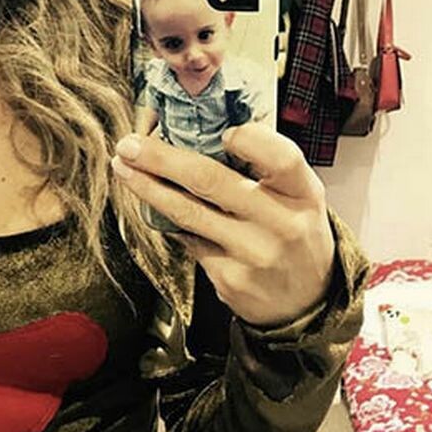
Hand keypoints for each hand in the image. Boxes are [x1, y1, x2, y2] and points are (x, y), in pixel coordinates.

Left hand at [110, 123, 335, 327]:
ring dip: (148, 188)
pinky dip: (170, 222)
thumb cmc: (294, 234)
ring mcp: (253, 254)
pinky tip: (155, 209)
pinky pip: (189, 241)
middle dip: (162, 159)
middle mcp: (280, 224)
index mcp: (303, 194)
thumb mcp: (298, 197)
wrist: (307, 301)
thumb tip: (205, 131)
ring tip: (124, 169)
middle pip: (212, 181)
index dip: (250, 140)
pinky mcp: (230, 279)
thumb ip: (265, 167)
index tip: (222, 131)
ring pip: (188, 213)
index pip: (281, 158)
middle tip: (131, 145)